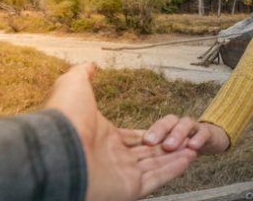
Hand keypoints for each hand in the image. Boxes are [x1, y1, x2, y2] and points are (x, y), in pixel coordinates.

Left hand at [45, 64, 196, 199]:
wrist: (58, 151)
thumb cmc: (64, 120)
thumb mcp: (73, 86)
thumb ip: (83, 75)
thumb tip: (88, 64)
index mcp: (103, 138)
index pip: (132, 138)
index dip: (150, 133)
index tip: (166, 129)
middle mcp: (112, 158)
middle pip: (147, 154)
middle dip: (167, 147)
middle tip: (185, 139)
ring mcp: (120, 175)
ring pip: (156, 166)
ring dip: (175, 157)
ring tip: (193, 148)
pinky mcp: (128, 188)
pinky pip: (156, 179)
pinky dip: (173, 170)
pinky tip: (188, 158)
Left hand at [144, 114, 229, 154]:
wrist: (211, 140)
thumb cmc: (183, 147)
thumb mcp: (167, 148)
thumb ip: (152, 151)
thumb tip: (130, 157)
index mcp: (167, 128)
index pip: (155, 126)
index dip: (149, 132)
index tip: (143, 142)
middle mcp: (179, 124)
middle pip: (168, 122)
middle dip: (159, 131)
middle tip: (150, 142)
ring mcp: (194, 127)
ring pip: (185, 125)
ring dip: (177, 134)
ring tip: (169, 146)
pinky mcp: (208, 133)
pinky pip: (204, 133)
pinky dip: (198, 138)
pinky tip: (193, 147)